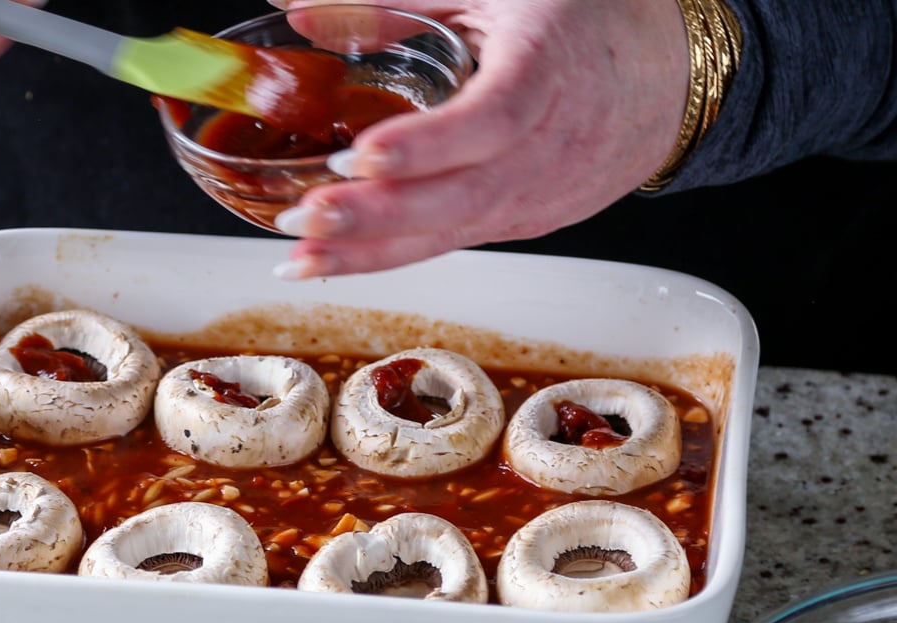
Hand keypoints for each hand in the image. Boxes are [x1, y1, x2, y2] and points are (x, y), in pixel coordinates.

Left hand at [268, 0, 689, 278]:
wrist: (663, 76)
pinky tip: (336, 259)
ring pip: (451, 234)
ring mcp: (537, 195)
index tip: (363, 155)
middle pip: (462, 197)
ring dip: (371, 251)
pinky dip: (394, 255)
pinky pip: (454, 241)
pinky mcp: (523, 221)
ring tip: (299, 257)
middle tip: (307, 218)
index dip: (428, 144)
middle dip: (379, 216)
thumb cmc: (581, 24)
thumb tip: (296, 4)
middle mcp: (547, 147)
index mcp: (548, 71)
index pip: (493, 119)